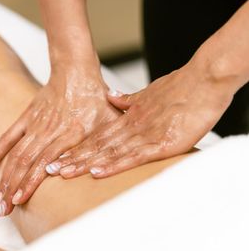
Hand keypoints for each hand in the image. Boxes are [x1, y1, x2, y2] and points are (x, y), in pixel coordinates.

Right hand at [0, 66, 119, 215]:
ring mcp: (35, 125)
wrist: (75, 70)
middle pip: (24, 163)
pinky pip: (9, 136)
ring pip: (15, 154)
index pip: (44, 163)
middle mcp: (48, 132)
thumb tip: (103, 170)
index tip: (19, 200)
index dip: (30, 183)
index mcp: (69, 135)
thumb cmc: (96, 97)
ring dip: (4, 177)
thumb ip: (106, 145)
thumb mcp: (109, 121)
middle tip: (2, 209)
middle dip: (11, 188)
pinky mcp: (27, 117)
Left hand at [49, 64, 233, 179]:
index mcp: (128, 118)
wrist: (203, 80)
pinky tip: (97, 171)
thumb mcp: (148, 96)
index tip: (59, 156)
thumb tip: (112, 98)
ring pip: (108, 152)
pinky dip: (114, 164)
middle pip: (96, 146)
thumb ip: (128, 101)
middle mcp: (131, 127)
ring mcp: (144, 135)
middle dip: (72, 159)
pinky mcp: (160, 143)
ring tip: (62, 173)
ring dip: (85, 164)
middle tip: (49, 169)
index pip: (98, 136)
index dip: (77, 148)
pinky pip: (133, 156)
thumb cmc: (181, 89)